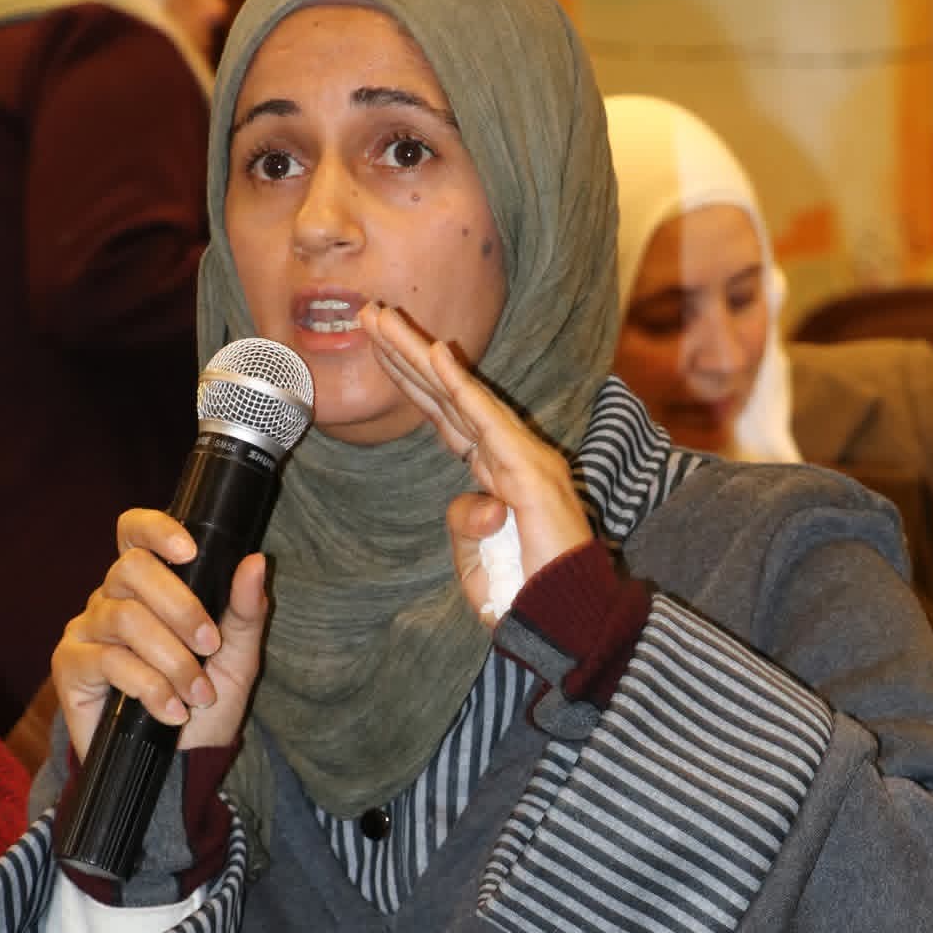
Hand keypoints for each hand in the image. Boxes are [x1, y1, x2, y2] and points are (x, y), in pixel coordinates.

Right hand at [52, 509, 269, 762]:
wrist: (179, 766)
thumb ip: (245, 610)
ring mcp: (86, 631)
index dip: (156, 530)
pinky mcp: (70, 667)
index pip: (134, 534)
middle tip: (210, 646)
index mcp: (147, 587)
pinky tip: (171, 711)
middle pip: (131, 569)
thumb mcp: (237, 658)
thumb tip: (256, 561)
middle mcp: (110, 600)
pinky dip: (150, 687)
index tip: (190, 552)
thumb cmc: (203, 705)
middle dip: (180, 607)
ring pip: (125, 619)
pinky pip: (109, 661)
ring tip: (197, 694)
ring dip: (172, 660)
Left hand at [359, 301, 591, 620]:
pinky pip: (488, 421)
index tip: (377, 346)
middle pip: (446, 396)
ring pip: (460, 396)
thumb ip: (466, 525)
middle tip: (369, 312)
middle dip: (405, 353)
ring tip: (383, 319)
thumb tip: (474, 503)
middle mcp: (509, 457)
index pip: (445, 416)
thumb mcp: (477, 558)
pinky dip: (460, 385)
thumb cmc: (525, 593)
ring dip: (418, 354)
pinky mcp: (529, 473)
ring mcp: (522, 460)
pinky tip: (436, 352)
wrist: (564, 620)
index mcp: (494, 474)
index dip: (411, 379)